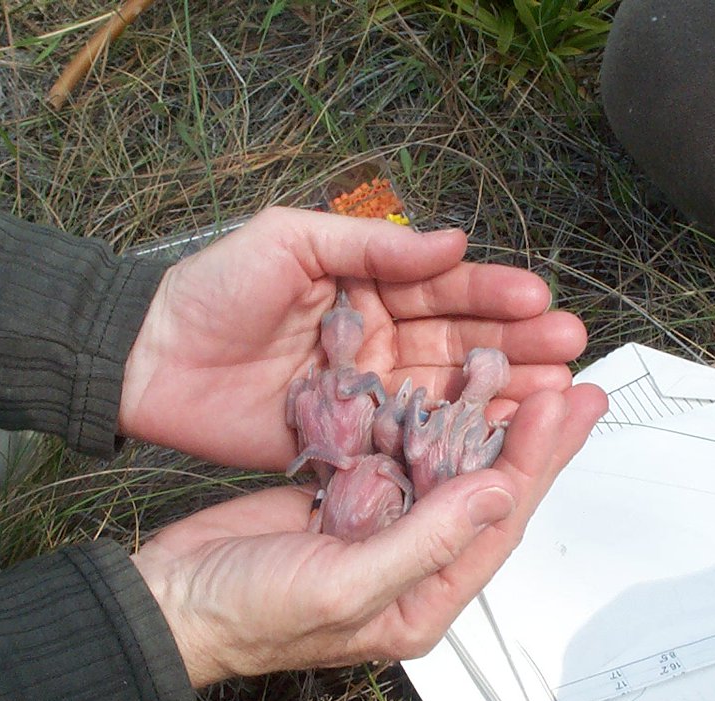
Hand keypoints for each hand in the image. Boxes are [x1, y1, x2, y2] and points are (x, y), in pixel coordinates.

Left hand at [118, 206, 587, 469]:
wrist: (148, 359)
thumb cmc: (210, 289)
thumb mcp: (288, 241)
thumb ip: (370, 245)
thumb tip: (451, 241)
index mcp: (366, 287)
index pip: (443, 289)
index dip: (493, 295)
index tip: (539, 301)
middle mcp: (374, 340)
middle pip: (458, 344)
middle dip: (515, 347)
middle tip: (566, 353)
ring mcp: (363, 393)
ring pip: (442, 395)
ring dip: (496, 396)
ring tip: (548, 397)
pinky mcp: (343, 440)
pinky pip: (402, 441)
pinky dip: (445, 444)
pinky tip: (489, 445)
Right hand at [130, 383, 606, 686]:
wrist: (174, 603)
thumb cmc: (250, 613)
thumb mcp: (341, 585)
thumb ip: (423, 542)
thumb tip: (496, 494)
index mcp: (423, 601)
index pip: (496, 524)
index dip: (534, 463)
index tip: (563, 404)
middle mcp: (413, 566)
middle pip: (486, 494)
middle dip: (534, 442)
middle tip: (575, 385)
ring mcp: (381, 530)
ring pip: (450, 470)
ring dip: (487, 423)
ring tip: (527, 375)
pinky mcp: (348, 500)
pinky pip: (403, 456)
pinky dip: (429, 420)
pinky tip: (452, 388)